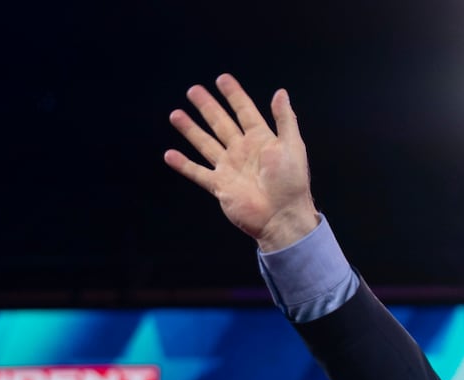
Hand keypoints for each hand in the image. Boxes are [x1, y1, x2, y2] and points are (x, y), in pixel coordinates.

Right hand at [165, 73, 318, 250]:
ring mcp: (229, 168)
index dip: (234, 95)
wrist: (282, 217)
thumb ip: (285, 119)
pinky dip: (183, 164)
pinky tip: (170, 155)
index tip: (222, 79)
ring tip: (176, 114)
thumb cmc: (291, 183)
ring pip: (205, 143)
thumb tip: (280, 93)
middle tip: (193, 90)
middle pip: (220, 123)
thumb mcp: (293, 146)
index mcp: (261, 139)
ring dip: (191, 129)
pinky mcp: (220, 186)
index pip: (244, 111)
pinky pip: (198, 172)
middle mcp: (242, 151)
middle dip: (207, 107)